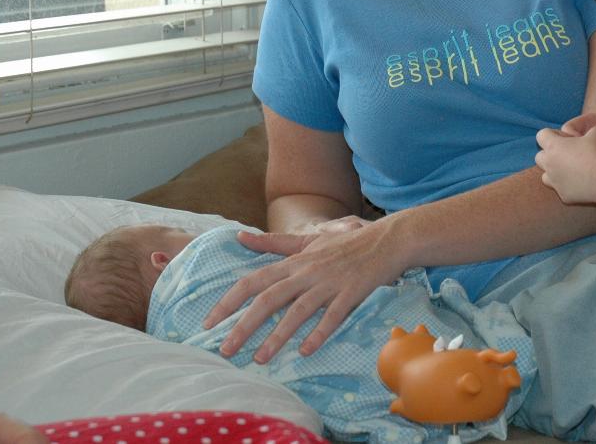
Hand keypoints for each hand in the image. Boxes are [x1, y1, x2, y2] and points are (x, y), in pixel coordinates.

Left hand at [202, 220, 404, 362]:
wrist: (387, 239)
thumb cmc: (346, 242)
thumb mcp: (307, 239)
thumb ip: (273, 242)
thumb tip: (240, 236)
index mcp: (294, 262)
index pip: (252, 281)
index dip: (228, 302)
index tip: (208, 323)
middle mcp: (307, 272)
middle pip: (268, 299)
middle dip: (244, 326)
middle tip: (225, 350)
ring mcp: (330, 282)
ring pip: (298, 311)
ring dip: (278, 336)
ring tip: (260, 359)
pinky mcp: (352, 292)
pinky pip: (333, 315)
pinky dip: (319, 332)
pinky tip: (306, 351)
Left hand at [535, 126, 595, 204]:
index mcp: (553, 146)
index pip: (541, 135)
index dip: (552, 134)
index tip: (565, 138)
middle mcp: (549, 163)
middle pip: (539, 157)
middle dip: (549, 154)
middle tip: (567, 154)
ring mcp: (554, 181)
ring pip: (545, 176)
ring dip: (554, 172)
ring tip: (570, 170)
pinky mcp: (563, 195)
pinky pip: (560, 190)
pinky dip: (566, 187)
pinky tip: (580, 184)